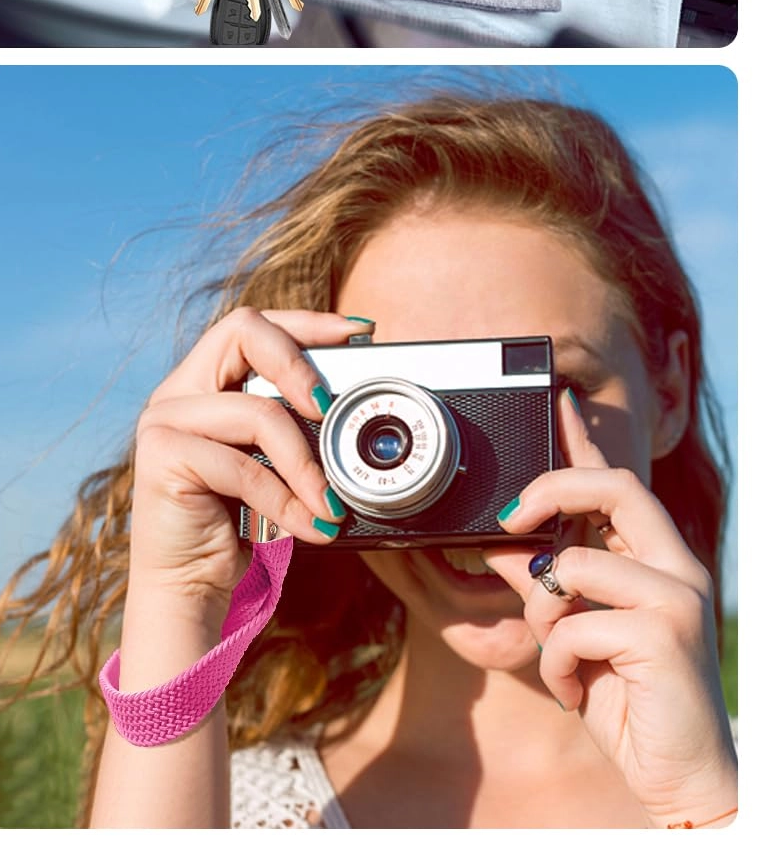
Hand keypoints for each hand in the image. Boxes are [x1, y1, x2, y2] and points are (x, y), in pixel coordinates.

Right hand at [129, 309, 367, 614]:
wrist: (188, 587)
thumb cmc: (237, 526)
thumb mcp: (273, 466)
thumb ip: (293, 430)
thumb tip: (357, 409)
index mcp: (203, 382)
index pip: (252, 324)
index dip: (306, 321)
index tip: (359, 333)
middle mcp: (178, 390)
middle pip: (242, 330)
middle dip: (299, 363)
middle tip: (331, 409)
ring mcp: (163, 419)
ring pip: (256, 411)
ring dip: (307, 463)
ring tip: (333, 504)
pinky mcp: (160, 456)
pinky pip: (243, 467)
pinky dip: (287, 502)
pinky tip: (310, 529)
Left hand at [487, 389, 735, 828]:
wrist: (681, 779)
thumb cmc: (629, 703)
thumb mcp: (574, 632)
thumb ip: (542, 583)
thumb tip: (499, 543)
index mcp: (655, 561)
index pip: (616, 484)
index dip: (583, 441)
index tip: (557, 402)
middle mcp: (675, 569)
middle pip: (614, 488)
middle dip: (549, 491)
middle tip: (508, 521)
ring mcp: (676, 598)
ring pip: (572, 566)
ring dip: (545, 621)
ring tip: (564, 663)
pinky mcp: (664, 635)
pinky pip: (571, 626)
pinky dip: (557, 665)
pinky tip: (578, 694)